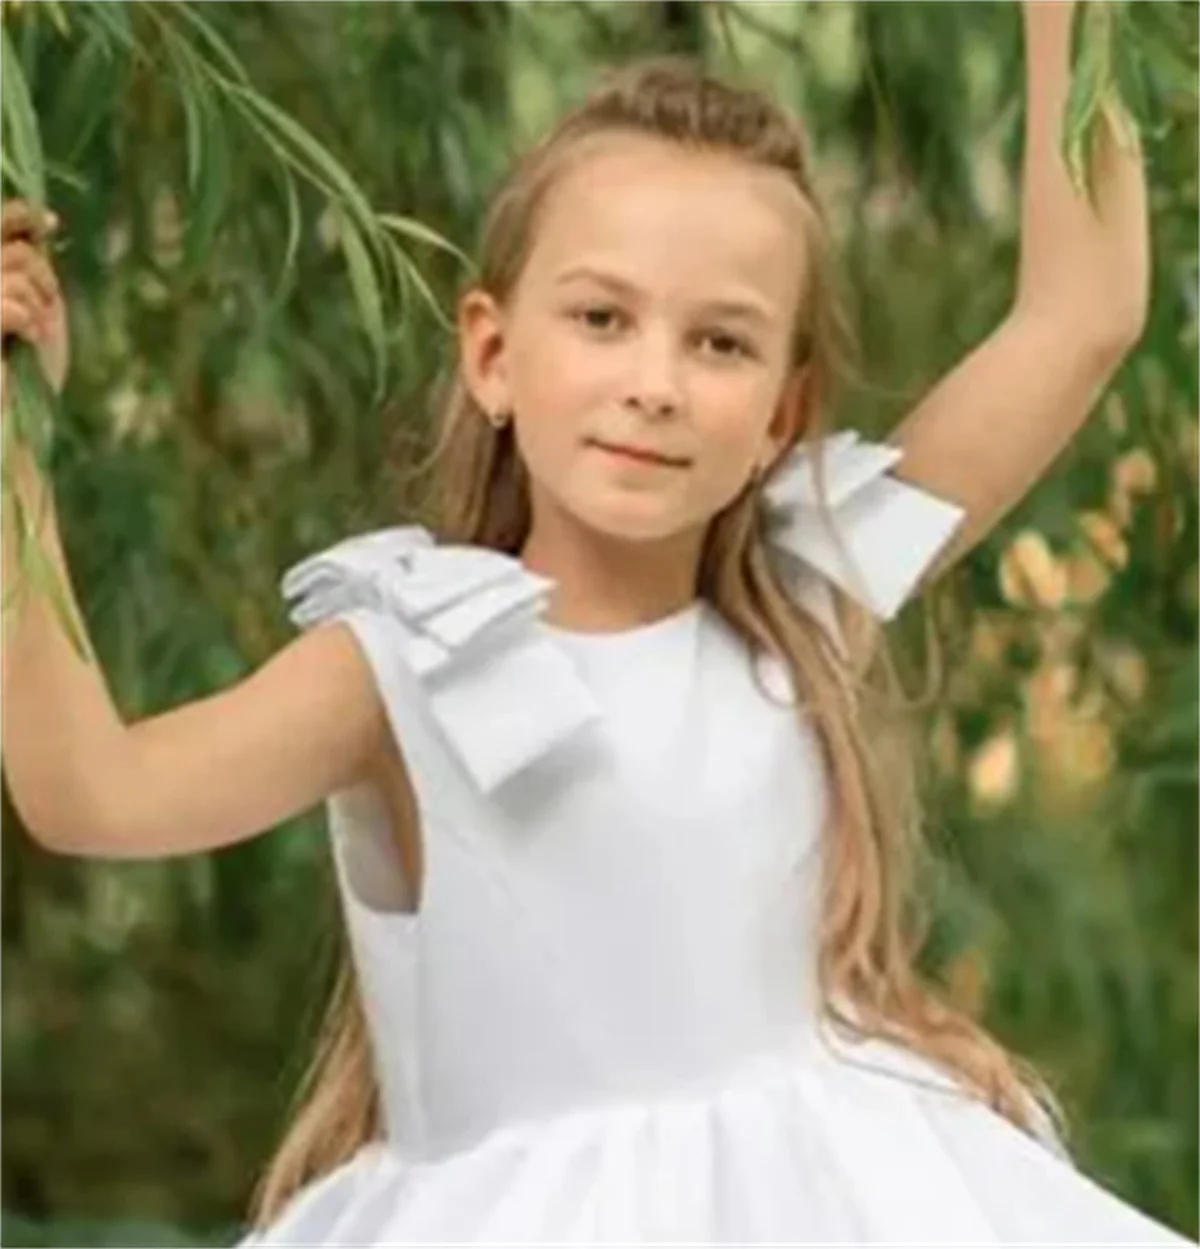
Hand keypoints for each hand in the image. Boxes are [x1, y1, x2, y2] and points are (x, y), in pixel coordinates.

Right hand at [1, 200, 69, 403]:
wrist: (13, 420)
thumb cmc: (22, 370)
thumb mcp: (31, 309)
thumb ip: (24, 270)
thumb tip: (38, 231)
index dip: (19, 216)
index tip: (50, 222)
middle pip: (12, 248)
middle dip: (41, 272)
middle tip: (47, 305)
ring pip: (16, 267)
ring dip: (38, 299)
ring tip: (36, 331)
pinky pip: (9, 302)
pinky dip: (28, 320)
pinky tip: (28, 339)